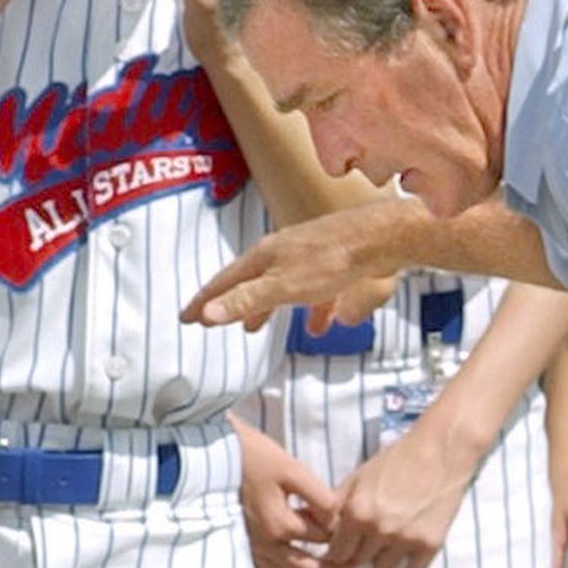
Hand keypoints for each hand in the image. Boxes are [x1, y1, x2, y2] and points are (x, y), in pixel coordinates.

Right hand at [186, 202, 416, 329]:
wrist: (381, 239)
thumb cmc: (333, 261)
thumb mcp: (283, 287)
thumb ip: (247, 301)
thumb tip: (209, 313)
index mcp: (265, 256)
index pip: (224, 282)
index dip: (204, 302)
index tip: (187, 319)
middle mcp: (282, 252)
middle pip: (249, 282)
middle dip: (231, 304)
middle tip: (212, 322)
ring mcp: (308, 255)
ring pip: (279, 286)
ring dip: (265, 308)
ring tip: (256, 327)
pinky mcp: (333, 263)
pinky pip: (314, 292)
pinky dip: (310, 310)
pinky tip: (320, 326)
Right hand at [237, 420, 341, 567]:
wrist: (210, 454)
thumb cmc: (251, 456)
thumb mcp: (291, 469)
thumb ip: (318, 496)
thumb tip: (335, 516)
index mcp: (280, 525)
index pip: (323, 538)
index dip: (341, 531)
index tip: (349, 522)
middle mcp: (265, 544)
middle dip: (332, 565)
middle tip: (349, 559)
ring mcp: (250, 547)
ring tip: (324, 558)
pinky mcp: (240, 543)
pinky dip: (283, 566)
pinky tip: (291, 552)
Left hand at [326, 411, 473, 567]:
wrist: (440, 451)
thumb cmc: (397, 460)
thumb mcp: (358, 477)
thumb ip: (336, 504)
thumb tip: (309, 521)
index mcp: (357, 511)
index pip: (336, 551)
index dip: (337, 550)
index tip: (343, 547)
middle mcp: (379, 529)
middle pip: (357, 562)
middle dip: (358, 554)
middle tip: (365, 544)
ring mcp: (405, 539)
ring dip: (381, 561)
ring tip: (387, 546)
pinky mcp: (429, 545)